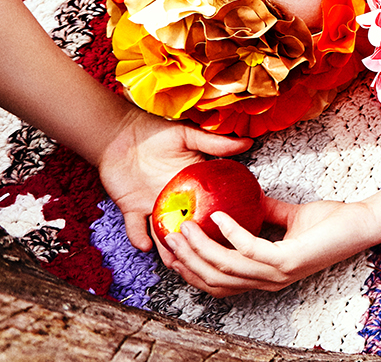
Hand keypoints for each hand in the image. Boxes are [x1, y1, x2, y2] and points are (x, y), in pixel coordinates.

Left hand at [95, 107, 252, 252]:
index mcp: (193, 185)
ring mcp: (154, 205)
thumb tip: (246, 142)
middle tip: (205, 257)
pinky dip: (138, 238)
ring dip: (169, 248)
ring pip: (165, 234)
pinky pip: (135, 228)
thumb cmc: (155, 132)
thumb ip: (214, 143)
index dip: (218, 221)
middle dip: (194, 243)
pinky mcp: (132, 209)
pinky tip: (145, 245)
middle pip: (189, 226)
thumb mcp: (188, 135)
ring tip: (178, 261)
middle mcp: (176, 199)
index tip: (231, 234)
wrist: (120, 135)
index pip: (209, 206)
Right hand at [157, 195, 365, 295]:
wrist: (364, 223)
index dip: (190, 269)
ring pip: (225, 267)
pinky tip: (218, 217)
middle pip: (213, 279)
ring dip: (200, 246)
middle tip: (168, 235)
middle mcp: (268, 280)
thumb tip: (247, 197)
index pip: (217, 283)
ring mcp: (278, 273)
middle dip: (186, 259)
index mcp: (265, 276)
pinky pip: (250, 249)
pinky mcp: (289, 260)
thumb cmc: (333, 223)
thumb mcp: (292, 218)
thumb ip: (268, 214)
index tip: (171, 249)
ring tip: (184, 225)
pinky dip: (231, 232)